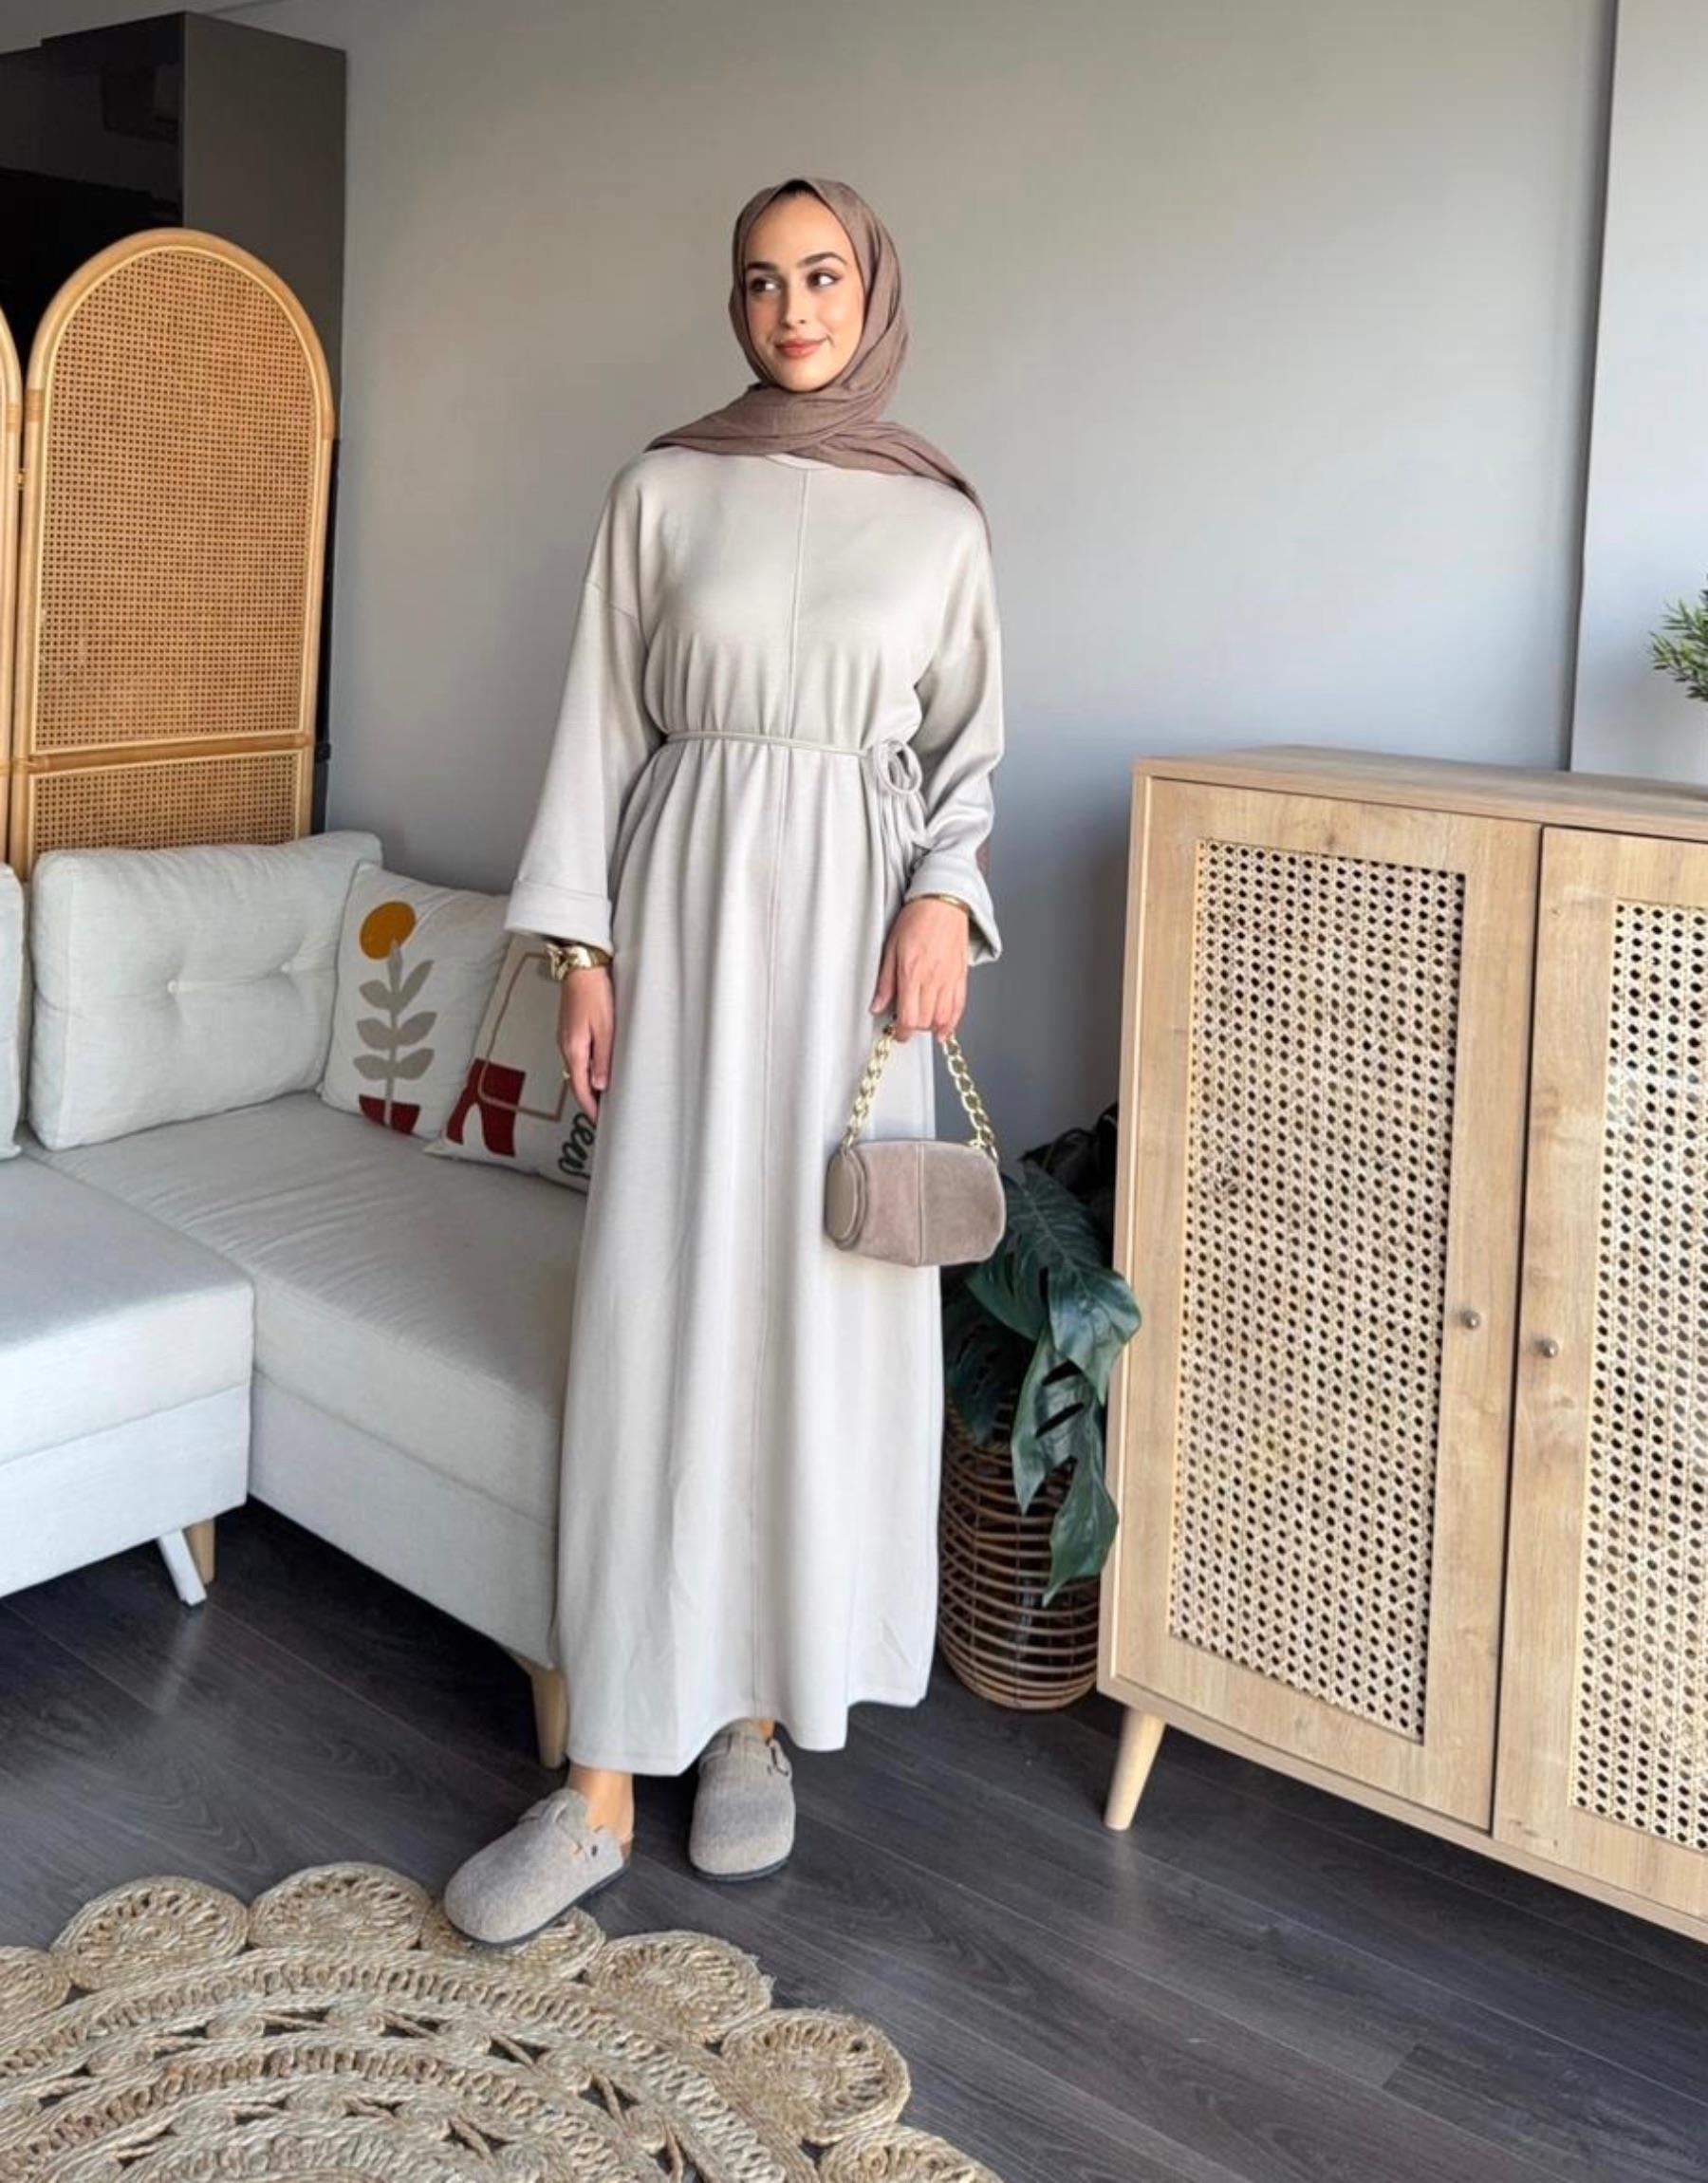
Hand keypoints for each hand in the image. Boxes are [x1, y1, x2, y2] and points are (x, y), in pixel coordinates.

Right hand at [558, 967, 613, 1120]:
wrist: (581, 966)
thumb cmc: (594, 992)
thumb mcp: (606, 1028)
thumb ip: (603, 1059)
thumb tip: (600, 1085)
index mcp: (573, 1049)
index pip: (580, 1088)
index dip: (590, 1107)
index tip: (599, 1120)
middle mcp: (566, 1046)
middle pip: (575, 1082)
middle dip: (588, 1100)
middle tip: (602, 1113)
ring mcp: (566, 1038)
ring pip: (576, 1070)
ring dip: (587, 1085)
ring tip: (603, 1096)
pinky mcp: (571, 1029)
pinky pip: (578, 1057)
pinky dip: (586, 1069)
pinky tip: (598, 1069)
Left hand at [871, 896, 968, 1040]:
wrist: (942, 903)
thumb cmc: (917, 919)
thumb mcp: (891, 948)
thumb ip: (885, 982)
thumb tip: (877, 1006)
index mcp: (912, 973)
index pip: (908, 1017)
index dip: (902, 1032)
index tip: (898, 1033)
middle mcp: (933, 979)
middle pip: (925, 1021)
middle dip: (914, 1029)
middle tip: (906, 1026)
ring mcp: (950, 979)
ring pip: (943, 1018)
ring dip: (931, 1027)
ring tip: (922, 1024)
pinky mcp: (961, 976)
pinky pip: (959, 1007)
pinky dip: (952, 1022)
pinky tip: (944, 1029)